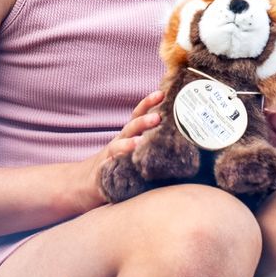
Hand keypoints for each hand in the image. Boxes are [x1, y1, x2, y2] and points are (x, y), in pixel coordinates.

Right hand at [85, 90, 163, 206]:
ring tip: (140, 141)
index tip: (161, 93)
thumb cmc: (123, 165)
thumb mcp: (138, 150)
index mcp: (130, 135)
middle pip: (131, 127)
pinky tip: (117, 164)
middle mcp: (119, 142)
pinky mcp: (103, 174)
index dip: (148, 104)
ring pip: (118, 146)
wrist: (89, 183)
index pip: (139, 115)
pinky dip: (111, 166)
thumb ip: (154, 141)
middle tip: (158, 117)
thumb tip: (186, 134)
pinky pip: (107, 169)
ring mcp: (110, 157)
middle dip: (144, 120)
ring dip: (128, 143)